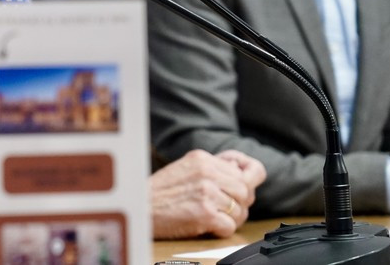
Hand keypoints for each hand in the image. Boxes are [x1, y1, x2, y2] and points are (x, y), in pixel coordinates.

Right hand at [150, 149, 265, 238]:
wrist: (138, 207)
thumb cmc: (159, 191)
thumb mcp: (186, 167)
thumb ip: (213, 167)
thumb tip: (244, 171)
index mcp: (203, 159)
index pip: (248, 169)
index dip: (251, 181)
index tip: (248, 187)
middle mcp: (207, 172)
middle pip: (246, 191)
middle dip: (240, 204)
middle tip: (227, 210)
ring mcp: (206, 193)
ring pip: (241, 210)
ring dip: (232, 219)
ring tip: (216, 219)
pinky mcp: (204, 214)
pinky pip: (230, 226)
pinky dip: (222, 231)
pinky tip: (209, 226)